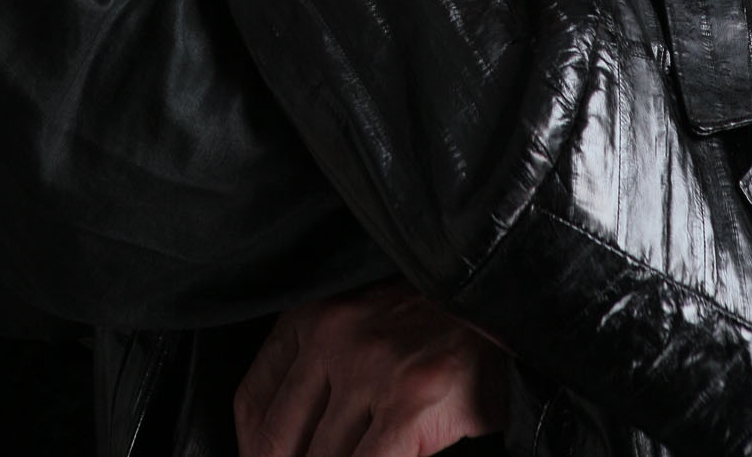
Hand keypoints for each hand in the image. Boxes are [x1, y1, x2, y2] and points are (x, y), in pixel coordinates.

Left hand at [234, 281, 507, 456]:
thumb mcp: (357, 331)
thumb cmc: (428, 329)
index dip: (252, 450)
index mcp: (313, 320)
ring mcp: (371, 371)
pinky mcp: (408, 406)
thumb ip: (314, 376)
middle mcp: (334, 338)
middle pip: (278, 441)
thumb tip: (268, 448)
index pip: (253, 403)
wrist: (499, 309)